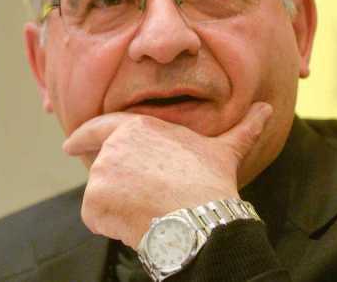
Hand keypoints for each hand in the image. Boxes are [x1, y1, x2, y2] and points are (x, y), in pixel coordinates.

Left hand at [62, 102, 272, 247]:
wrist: (199, 214)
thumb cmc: (211, 181)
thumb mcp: (224, 150)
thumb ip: (242, 129)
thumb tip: (268, 109)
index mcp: (137, 126)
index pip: (99, 128)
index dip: (82, 137)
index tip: (69, 144)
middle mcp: (113, 144)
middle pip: (100, 168)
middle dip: (111, 183)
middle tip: (130, 196)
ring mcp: (100, 173)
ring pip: (100, 196)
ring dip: (117, 207)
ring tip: (146, 211)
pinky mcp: (94, 201)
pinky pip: (96, 219)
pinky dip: (111, 226)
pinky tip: (136, 224)